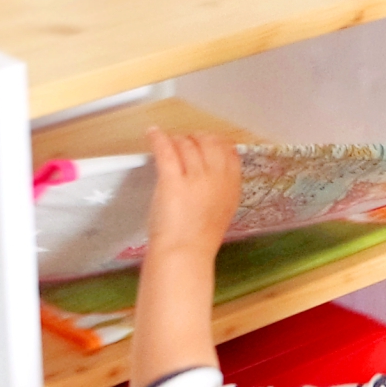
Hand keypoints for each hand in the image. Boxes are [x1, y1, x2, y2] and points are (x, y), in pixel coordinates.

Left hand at [146, 130, 241, 255]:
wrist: (184, 253)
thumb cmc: (201, 238)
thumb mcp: (223, 211)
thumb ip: (221, 188)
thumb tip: (211, 170)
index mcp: (232, 187)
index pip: (229, 152)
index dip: (216, 142)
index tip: (205, 143)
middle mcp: (217, 179)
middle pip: (209, 143)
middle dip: (195, 138)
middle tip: (183, 142)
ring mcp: (195, 178)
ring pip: (187, 144)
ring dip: (176, 140)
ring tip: (168, 143)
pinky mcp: (172, 180)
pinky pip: (166, 150)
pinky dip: (158, 138)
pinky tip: (153, 133)